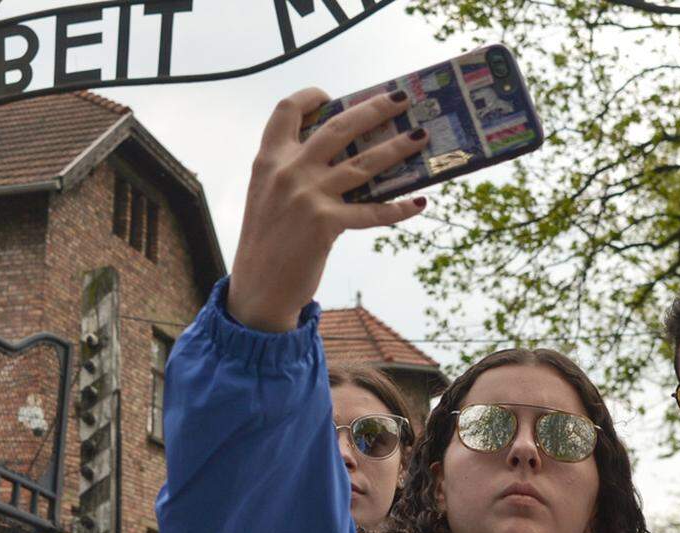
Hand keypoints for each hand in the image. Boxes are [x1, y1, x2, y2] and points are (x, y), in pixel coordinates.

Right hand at [228, 87, 430, 331]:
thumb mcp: (268, 196)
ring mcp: (307, 196)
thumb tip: (344, 154)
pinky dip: (398, 208)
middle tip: (401, 99)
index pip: (286, 110)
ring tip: (421, 137)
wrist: (258, 289)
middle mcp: (287, 171)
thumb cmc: (268, 241)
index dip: (310, 96)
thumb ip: (292, 171)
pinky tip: (418, 202)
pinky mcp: (325, 224)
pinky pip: (372, 211)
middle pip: (338, 126)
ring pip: (364, 163)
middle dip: (374, 108)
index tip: (331, 96)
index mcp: (269, 160)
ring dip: (398, 148)